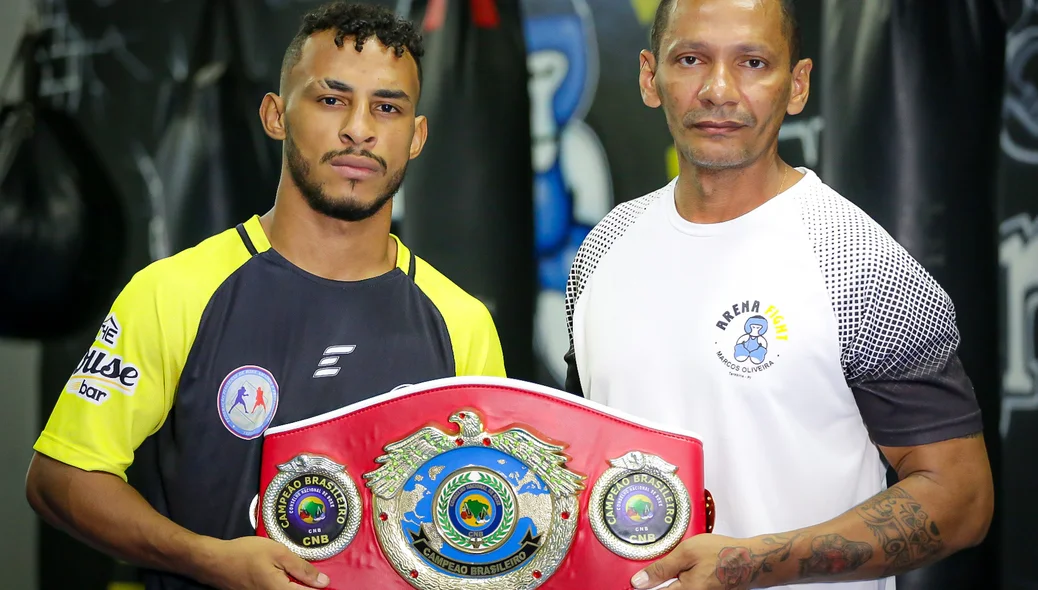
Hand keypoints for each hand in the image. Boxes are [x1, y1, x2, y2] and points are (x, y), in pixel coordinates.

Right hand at [194, 536, 330, 589]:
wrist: (215, 562)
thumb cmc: (245, 554)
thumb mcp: (278, 553)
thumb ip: (302, 568)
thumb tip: (324, 582)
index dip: (321, 588)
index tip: (329, 582)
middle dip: (308, 586)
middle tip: (315, 576)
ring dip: (297, 585)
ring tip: (298, 574)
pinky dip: (285, 585)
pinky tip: (286, 576)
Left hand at [630, 533, 795, 589]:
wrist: (752, 560)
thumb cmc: (723, 553)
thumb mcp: (687, 553)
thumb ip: (661, 568)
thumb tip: (638, 582)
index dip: (642, 587)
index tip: (631, 584)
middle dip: (656, 584)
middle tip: (652, 574)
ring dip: (668, 583)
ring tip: (668, 572)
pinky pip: (685, 589)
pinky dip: (679, 582)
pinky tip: (682, 572)